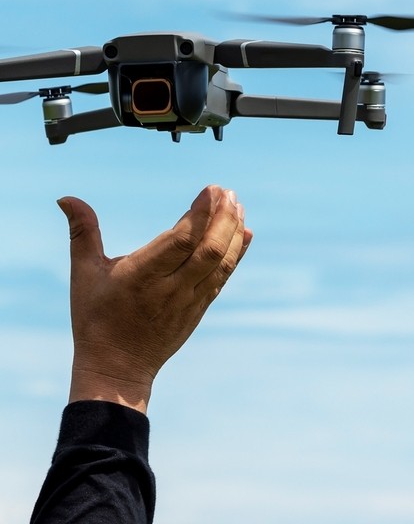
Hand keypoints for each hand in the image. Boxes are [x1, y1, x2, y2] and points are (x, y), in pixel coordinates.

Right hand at [57, 185, 252, 412]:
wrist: (116, 370)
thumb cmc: (95, 318)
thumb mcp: (83, 273)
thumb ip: (82, 231)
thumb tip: (65, 198)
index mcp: (142, 276)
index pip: (181, 241)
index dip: (200, 214)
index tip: (210, 190)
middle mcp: (170, 289)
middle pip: (208, 250)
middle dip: (223, 218)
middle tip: (228, 192)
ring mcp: (188, 302)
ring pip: (220, 264)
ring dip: (233, 232)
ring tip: (238, 205)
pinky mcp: (198, 310)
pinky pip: (222, 278)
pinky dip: (236, 255)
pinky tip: (244, 234)